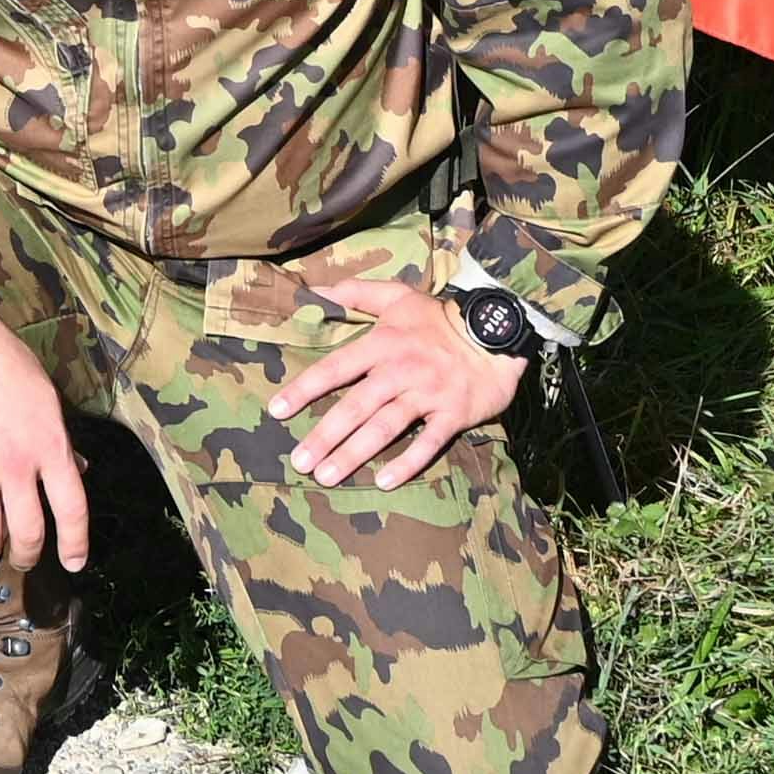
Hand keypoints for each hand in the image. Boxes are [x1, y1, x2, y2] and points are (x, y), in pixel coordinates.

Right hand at [0, 265, 90, 570]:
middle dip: (27, 555)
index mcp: (49, 447)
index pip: (71, 510)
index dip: (75, 544)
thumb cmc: (7, 362)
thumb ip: (62, 440)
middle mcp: (16, 465)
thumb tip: (78, 470)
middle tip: (24, 559)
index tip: (73, 564)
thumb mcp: (48, 398)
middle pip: (27, 532)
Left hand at [274, 273, 527, 488]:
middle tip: (299, 461)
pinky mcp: (453, 414)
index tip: (277, 410)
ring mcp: (428, 394)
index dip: (305, 389)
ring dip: (354, 453)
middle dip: (325, 435)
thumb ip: (356, 292)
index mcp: (383, 343)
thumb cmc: (440, 318)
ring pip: (385, 428)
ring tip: (326, 476)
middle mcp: (401, 370)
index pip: (335, 368)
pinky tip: (384, 482)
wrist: (496, 333)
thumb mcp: (399, 296)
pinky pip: (428, 443)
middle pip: (356, 407)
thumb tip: (317, 291)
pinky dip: (407, 463)